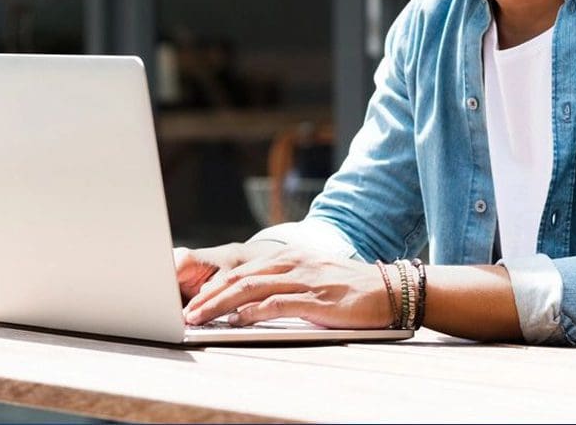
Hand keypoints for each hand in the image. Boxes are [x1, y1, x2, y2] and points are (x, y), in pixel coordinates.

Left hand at [181, 245, 394, 328]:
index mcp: (290, 256)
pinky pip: (277, 303)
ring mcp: (304, 279)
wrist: (387, 290)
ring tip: (200, 318)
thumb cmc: (348, 289)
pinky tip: (236, 320)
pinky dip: (252, 311)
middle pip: (241, 276)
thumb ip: (283, 286)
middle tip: (188, 311)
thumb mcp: (311, 280)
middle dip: (210, 295)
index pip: (243, 269)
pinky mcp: (316, 299)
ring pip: (251, 288)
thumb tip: (247, 306)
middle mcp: (293, 262)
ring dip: (221, 304)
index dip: (214, 285)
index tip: (194, 300)